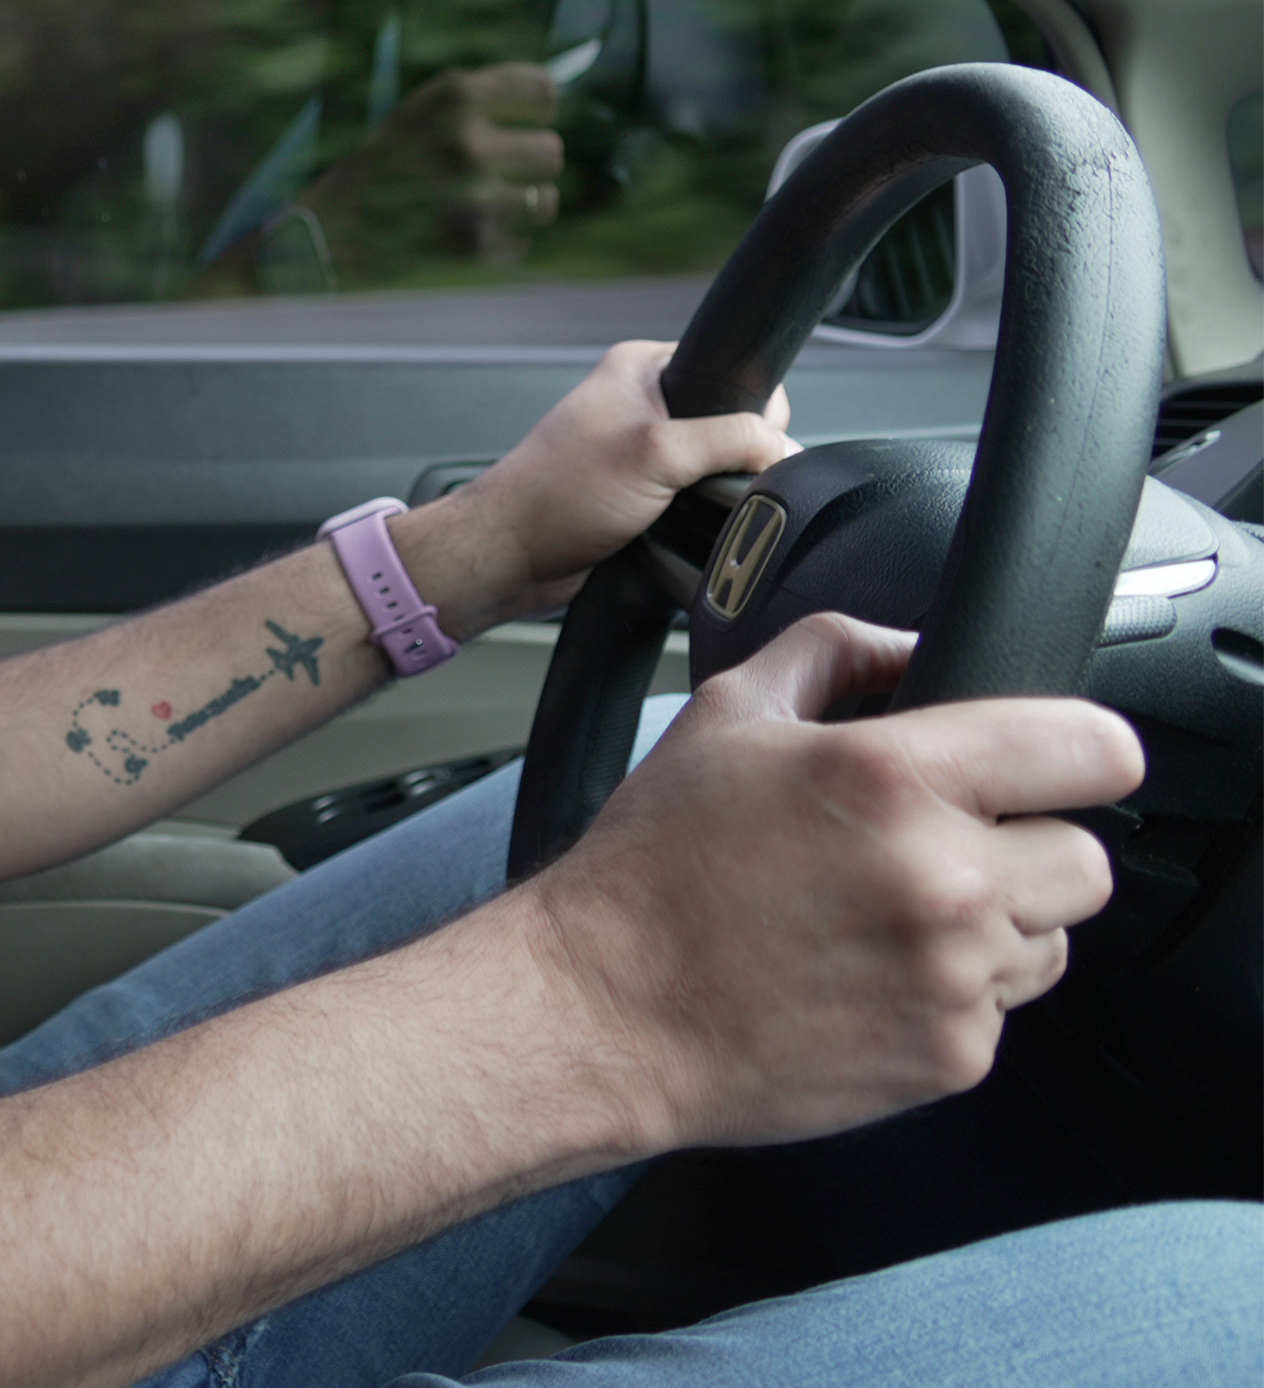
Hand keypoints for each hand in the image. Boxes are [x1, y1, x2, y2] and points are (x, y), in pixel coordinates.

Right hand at [297, 63, 564, 283]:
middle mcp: (467, 141)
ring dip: (521, 205)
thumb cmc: (383, 165)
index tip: (515, 124)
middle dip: (525, 164)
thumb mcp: (420, 111)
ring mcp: (474, 196)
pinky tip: (465, 233)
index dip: (534, 113)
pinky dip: (502, 241)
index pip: (545, 94)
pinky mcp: (476, 245)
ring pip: (546, 199)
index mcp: (455, 96)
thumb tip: (555, 95)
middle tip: (489, 174)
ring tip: (483, 205)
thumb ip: (482, 97)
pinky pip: (524, 239)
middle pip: (551, 151)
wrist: (332, 231)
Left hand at [428, 339, 796, 621]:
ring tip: (686, 513)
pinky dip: (697, 519)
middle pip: (733, 427)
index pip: (735, 374)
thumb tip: (786, 450)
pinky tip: (680, 531)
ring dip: (714, 497)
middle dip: (735, 462)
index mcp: (642, 366)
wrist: (511, 557)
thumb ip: (732, 441)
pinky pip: (694, 502)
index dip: (755, 411)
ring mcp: (640, 450)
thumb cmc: (555, 495)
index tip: (750, 446)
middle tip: (706, 487)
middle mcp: (642, 402)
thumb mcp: (657, 453)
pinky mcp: (639, 493)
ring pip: (716, 470)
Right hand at [514, 614, 1142, 1152]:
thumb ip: (833, 653)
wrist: (608, 1011)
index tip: (1055, 765)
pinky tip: (865, 977)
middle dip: (1024, 850)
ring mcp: (953, 976)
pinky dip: (949, 996)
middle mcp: (941, 878)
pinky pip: (1001, 1011)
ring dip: (992, 927)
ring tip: (884, 920)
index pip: (1093, 749)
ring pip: (1049, 940)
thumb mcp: (724, 717)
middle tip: (935, 853)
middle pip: (1086, 860)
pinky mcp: (951, 1056)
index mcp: (892, 778)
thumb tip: (909, 645)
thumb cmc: (653, 869)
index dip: (1080, 752)